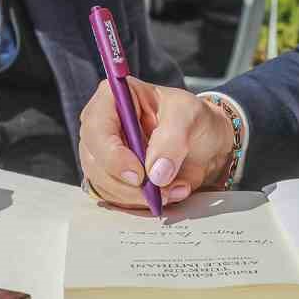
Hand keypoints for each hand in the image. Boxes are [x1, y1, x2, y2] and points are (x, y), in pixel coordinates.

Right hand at [78, 80, 233, 208]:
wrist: (204, 142)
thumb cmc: (193, 119)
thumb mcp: (191, 116)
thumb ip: (173, 139)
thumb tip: (155, 172)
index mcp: (114, 97)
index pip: (96, 127)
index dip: (112, 154)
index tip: (139, 174)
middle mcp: (102, 124)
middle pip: (94, 159)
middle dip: (126, 182)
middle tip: (159, 190)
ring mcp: (103, 152)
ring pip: (102, 183)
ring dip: (136, 195)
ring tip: (172, 190)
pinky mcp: (111, 175)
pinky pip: (114, 196)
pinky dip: (139, 202)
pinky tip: (165, 194)